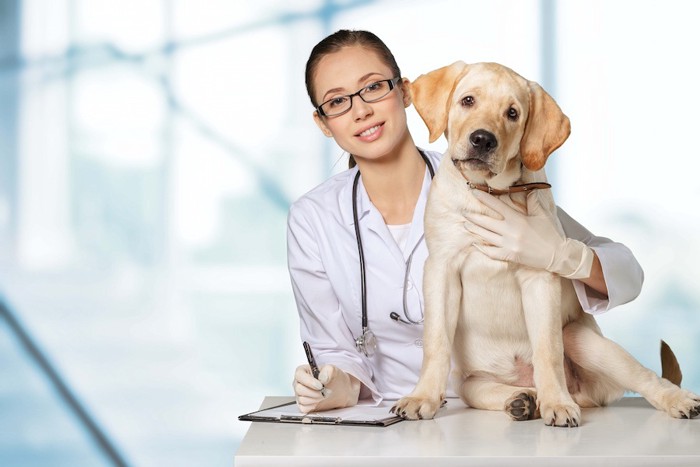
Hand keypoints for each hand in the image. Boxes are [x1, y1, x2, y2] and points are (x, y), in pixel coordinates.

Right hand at [293, 364, 359, 412]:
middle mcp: (299, 382)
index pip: (299, 375)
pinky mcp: (303, 405)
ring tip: (324, 395)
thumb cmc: (333, 378)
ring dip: (316, 399)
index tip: (320, 385)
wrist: (339, 390)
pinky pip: (304, 408)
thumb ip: (328, 370)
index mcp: (303, 371)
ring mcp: (299, 394)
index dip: (309, 381)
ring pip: (302, 399)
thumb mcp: (333, 370)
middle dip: (314, 392)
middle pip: (299, 389)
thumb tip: (322, 378)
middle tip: (324, 391)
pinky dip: (313, 406)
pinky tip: (319, 401)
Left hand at [464, 190, 593, 278]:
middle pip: (486, 222)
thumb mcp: (541, 214)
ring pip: (485, 236)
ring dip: (474, 229)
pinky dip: (482, 248)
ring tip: (465, 224)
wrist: (557, 255)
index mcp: (517, 220)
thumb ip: (532, 201)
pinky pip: (491, 252)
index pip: (496, 205)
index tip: (473, 191)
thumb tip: (527, 188)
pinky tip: (475, 244)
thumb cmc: (550, 234)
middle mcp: (510, 232)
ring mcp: (508, 245)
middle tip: (462, 211)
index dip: (483, 197)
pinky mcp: (509, 256)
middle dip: (473, 216)